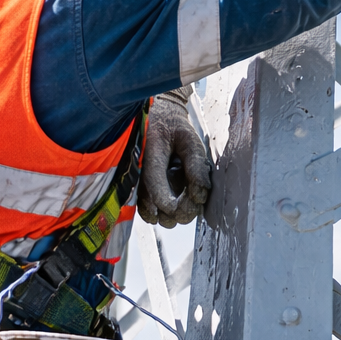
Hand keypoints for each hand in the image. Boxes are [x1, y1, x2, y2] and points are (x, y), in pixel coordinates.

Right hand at [137, 86, 211, 228]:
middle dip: (182, 210)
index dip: (178, 207)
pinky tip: (176, 194)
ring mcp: (140, 188)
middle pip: (162, 215)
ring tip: (184, 191)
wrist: (157, 121)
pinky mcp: (142, 193)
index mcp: (150, 161)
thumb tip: (200, 196)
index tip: (194, 199)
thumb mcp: (190, 141)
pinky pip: (153, 214)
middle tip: (193, 192)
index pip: (158, 196)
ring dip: (176, 212)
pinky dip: (167, 211)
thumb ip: (196, 166)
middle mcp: (141, 179)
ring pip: (159, 219)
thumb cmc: (175, 129)